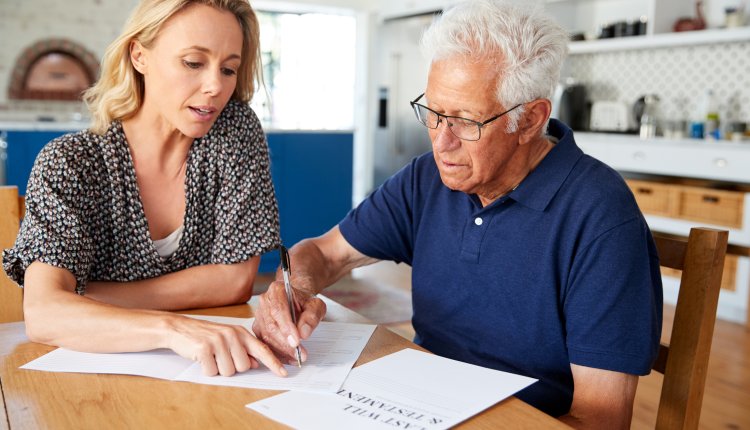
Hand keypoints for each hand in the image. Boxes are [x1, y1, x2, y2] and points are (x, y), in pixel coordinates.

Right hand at [166, 315, 286, 376]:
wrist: (178, 328)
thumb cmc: (204, 335)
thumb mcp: (227, 339)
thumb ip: (243, 350)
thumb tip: (256, 364)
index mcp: (240, 332)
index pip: (261, 349)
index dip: (273, 363)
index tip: (283, 373)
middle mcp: (232, 335)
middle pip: (244, 366)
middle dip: (232, 367)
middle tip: (220, 357)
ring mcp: (219, 341)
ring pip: (229, 371)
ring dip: (218, 369)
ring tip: (210, 356)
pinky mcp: (205, 348)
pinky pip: (212, 372)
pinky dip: (206, 370)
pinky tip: (202, 358)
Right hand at [253, 280, 326, 363]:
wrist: (297, 301)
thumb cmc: (305, 302)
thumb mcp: (316, 305)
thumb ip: (312, 317)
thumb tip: (304, 332)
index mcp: (277, 290)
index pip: (279, 309)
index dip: (287, 327)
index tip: (297, 341)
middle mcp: (265, 301)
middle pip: (271, 325)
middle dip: (285, 343)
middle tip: (300, 354)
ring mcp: (259, 315)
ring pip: (266, 336)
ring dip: (282, 351)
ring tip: (297, 358)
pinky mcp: (258, 327)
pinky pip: (264, 342)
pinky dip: (277, 353)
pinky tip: (289, 358)